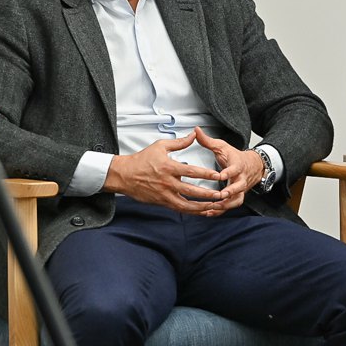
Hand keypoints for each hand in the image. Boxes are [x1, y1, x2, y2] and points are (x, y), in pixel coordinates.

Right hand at [104, 132, 224, 214]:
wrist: (123, 175)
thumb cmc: (141, 160)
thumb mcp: (160, 146)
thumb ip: (180, 142)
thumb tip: (194, 134)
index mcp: (169, 167)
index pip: (192, 172)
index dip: (207, 174)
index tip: (219, 175)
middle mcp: (168, 183)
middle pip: (191, 190)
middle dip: (208, 193)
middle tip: (221, 194)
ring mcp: (165, 194)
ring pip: (186, 204)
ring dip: (201, 206)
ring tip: (215, 206)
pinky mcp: (162, 202)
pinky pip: (179, 209)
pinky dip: (192, 211)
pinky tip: (202, 211)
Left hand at [192, 127, 264, 213]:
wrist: (253, 166)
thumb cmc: (235, 156)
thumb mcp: (222, 146)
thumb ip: (207, 141)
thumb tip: (196, 130)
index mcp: (238, 165)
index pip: (235, 169)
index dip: (228, 172)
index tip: (220, 175)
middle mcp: (241, 178)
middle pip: (239, 187)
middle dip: (230, 192)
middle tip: (220, 195)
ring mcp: (241, 189)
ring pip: (237, 199)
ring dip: (226, 205)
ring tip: (213, 207)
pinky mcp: (237, 196)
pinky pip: (231, 206)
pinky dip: (221, 211)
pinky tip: (209, 213)